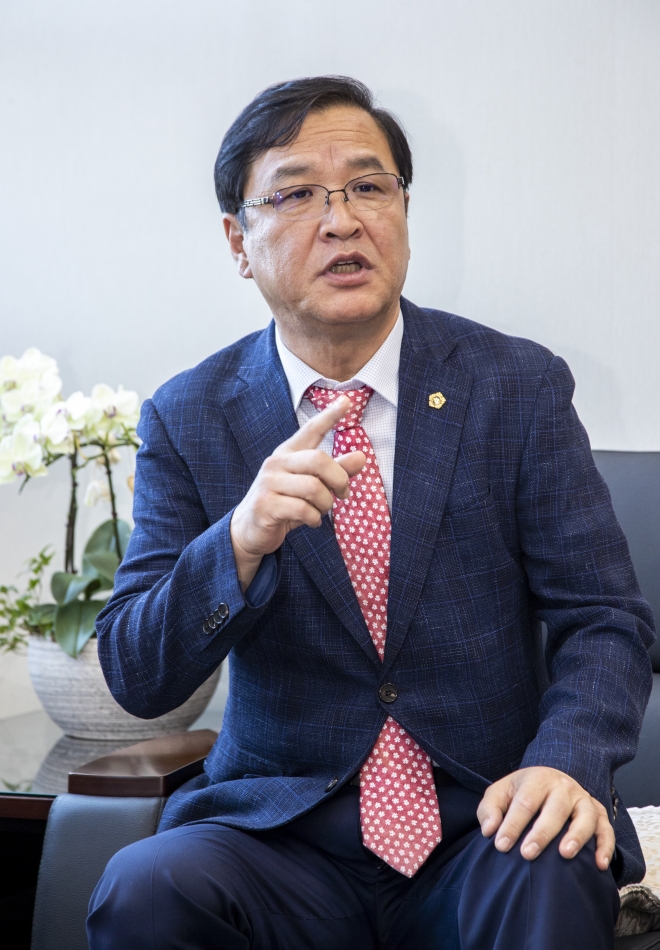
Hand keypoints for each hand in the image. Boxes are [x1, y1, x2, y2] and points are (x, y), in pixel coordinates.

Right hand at [230, 396, 365, 589]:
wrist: (250, 529)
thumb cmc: (285, 504)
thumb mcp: (312, 486)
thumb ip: (336, 471)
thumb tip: (362, 457)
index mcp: (288, 453)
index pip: (311, 429)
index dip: (329, 416)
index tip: (347, 401)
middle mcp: (277, 463)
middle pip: (319, 460)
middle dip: (339, 479)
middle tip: (344, 494)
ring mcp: (269, 483)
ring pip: (314, 488)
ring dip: (326, 504)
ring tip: (322, 511)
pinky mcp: (265, 505)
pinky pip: (302, 509)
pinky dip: (314, 518)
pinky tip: (311, 521)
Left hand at [477, 766, 614, 869]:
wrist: (548, 781)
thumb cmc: (521, 792)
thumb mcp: (501, 792)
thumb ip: (490, 809)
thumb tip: (489, 829)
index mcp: (538, 779)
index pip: (525, 802)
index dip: (512, 824)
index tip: (501, 845)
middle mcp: (563, 787)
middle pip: (556, 808)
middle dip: (542, 833)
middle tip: (527, 853)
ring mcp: (583, 799)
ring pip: (586, 816)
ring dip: (577, 835)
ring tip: (565, 854)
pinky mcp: (598, 813)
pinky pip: (606, 829)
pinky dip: (606, 845)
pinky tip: (600, 864)